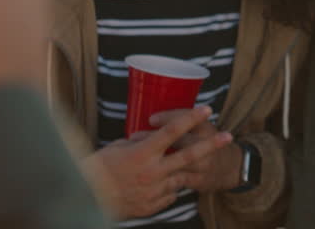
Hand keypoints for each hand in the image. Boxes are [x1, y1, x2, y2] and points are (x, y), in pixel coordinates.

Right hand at [85, 106, 232, 217]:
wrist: (87, 201)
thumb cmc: (96, 170)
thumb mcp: (115, 148)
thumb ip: (137, 142)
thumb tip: (148, 137)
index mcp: (142, 153)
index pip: (172, 131)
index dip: (190, 118)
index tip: (206, 108)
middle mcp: (152, 171)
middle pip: (188, 155)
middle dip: (211, 145)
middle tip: (228, 136)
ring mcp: (154, 190)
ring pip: (181, 177)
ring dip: (184, 171)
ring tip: (181, 167)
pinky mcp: (152, 205)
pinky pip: (169, 194)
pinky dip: (168, 188)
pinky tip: (159, 185)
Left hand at [143, 108, 242, 192]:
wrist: (228, 167)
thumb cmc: (206, 142)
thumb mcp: (200, 127)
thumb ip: (180, 122)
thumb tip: (151, 119)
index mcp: (205, 128)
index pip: (185, 118)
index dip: (167, 117)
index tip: (150, 119)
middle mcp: (206, 145)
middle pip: (180, 139)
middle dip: (155, 137)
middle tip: (134, 135)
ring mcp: (203, 164)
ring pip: (177, 161)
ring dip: (154, 159)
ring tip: (135, 156)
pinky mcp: (198, 181)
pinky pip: (177, 180)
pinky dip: (161, 176)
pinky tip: (147, 174)